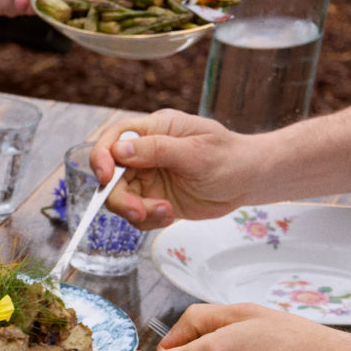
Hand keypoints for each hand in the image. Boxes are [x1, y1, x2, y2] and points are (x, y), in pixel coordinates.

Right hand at [88, 110, 265, 228]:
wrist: (248, 180)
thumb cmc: (230, 157)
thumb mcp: (196, 152)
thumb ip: (157, 150)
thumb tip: (120, 150)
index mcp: (154, 131)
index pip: (113, 139)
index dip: (101, 157)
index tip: (105, 178)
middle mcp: (145, 154)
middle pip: (110, 176)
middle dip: (120, 197)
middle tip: (139, 212)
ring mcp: (147, 178)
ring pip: (120, 198)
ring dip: (137, 211)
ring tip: (165, 212)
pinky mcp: (152, 199)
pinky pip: (136, 214)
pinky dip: (149, 219)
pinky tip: (170, 214)